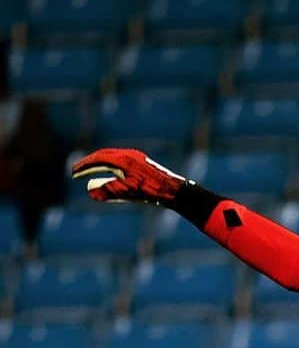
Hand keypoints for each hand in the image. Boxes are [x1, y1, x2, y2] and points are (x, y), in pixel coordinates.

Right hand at [71, 148, 187, 205]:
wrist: (175, 191)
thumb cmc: (151, 192)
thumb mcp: (127, 193)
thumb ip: (108, 190)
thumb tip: (89, 190)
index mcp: (122, 159)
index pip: (97, 159)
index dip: (84, 166)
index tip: (73, 172)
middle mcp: (129, 155)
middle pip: (103, 156)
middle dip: (89, 164)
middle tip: (77, 171)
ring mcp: (137, 158)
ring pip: (113, 158)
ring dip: (100, 165)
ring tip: (90, 172)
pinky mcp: (143, 164)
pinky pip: (122, 162)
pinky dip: (111, 167)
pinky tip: (111, 176)